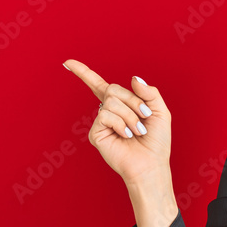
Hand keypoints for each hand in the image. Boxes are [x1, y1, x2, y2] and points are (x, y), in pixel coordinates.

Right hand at [65, 58, 171, 184]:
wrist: (151, 164)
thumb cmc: (156, 141)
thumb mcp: (160, 111)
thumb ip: (149, 92)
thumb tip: (133, 78)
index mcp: (121, 104)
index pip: (98, 85)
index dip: (83, 73)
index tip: (67, 63)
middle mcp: (108, 111)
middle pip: (113, 89)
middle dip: (133, 102)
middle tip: (145, 117)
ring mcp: (101, 122)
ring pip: (111, 102)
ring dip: (130, 116)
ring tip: (137, 131)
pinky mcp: (95, 133)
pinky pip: (105, 115)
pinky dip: (121, 124)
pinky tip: (126, 135)